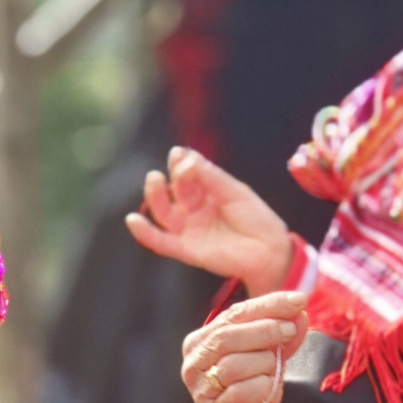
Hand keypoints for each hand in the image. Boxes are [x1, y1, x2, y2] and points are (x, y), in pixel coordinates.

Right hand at [127, 147, 296, 294]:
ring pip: (163, 213)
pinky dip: (144, 233)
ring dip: (155, 196)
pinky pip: (160, 242)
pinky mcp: (186, 250)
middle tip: (178, 169)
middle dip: (172, 178)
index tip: (178, 153)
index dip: (180, 163)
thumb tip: (186, 157)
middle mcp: (194, 210)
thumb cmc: (256, 218)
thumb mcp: (234, 191)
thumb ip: (210, 177)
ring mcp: (189, 229)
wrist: (270, 250)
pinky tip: (132, 221)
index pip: (186, 174)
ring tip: (154, 180)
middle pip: (174, 191)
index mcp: (206, 192)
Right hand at [184, 291, 309, 402]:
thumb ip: (282, 336)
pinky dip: (263, 387)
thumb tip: (300, 313)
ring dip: (264, 364)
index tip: (299, 299)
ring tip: (271, 371)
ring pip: (236, 364)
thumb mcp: (267, 358)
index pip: (234, 314)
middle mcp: (194, 363)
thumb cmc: (249, 392)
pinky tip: (266, 390)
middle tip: (291, 330)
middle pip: (229, 335)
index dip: (268, 304)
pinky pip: (245, 391)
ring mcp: (202, 388)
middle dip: (266, 330)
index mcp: (201, 341)